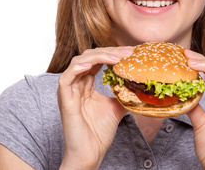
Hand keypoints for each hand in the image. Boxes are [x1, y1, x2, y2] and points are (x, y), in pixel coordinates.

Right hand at [58, 46, 133, 169]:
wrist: (90, 153)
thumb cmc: (98, 133)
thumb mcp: (117, 107)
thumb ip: (124, 93)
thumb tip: (140, 85)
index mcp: (85, 84)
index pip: (97, 60)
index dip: (113, 53)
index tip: (131, 52)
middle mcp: (76, 84)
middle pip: (90, 57)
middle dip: (109, 52)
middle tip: (128, 51)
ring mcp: (69, 90)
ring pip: (78, 62)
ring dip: (98, 57)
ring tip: (116, 58)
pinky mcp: (64, 99)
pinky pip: (66, 77)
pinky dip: (78, 68)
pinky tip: (92, 64)